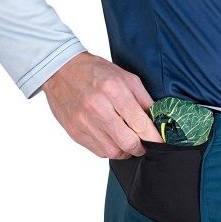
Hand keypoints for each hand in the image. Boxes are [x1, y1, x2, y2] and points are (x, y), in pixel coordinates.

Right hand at [39, 51, 162, 158]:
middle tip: (143, 143)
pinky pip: (99, 151)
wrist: (60, 70)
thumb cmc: (94, 71)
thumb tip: (156, 120)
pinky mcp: (75, 132)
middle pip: (128, 142)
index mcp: (114, 90)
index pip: (140, 123)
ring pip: (114, 152)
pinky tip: (111, 139)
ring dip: (125, 150)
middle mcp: (98, 107)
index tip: (160, 142)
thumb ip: (143, 99)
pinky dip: (109, 149)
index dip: (153, 137)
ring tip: (126, 141)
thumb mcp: (125, 76)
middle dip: (140, 147)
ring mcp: (84, 122)